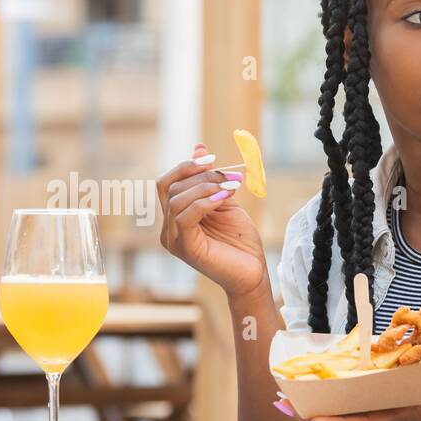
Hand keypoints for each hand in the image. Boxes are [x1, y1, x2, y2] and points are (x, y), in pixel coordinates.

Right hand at [157, 142, 268, 298]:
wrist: (253, 272)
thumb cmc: (239, 241)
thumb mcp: (223, 201)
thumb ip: (209, 179)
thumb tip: (199, 147)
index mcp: (174, 217)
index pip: (167, 183)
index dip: (186, 166)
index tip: (211, 158)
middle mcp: (168, 229)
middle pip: (171, 188)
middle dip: (201, 176)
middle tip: (229, 176)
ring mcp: (174, 240)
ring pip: (176, 200)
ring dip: (205, 187)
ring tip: (230, 187)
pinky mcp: (184, 248)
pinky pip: (185, 217)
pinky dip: (204, 202)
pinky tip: (223, 199)